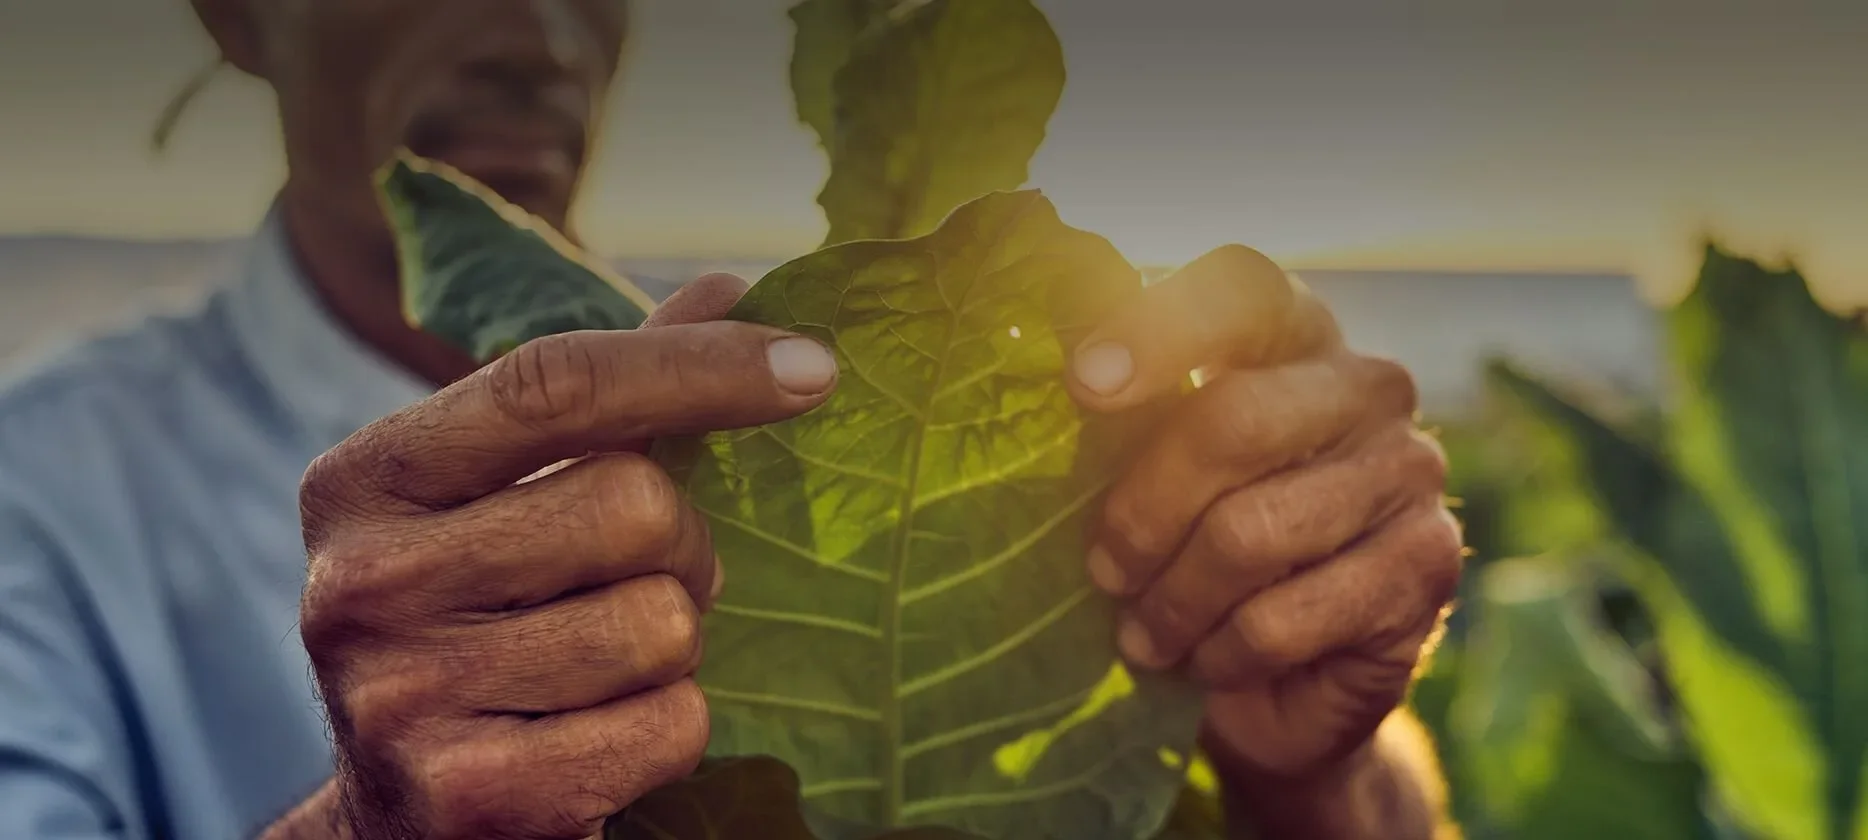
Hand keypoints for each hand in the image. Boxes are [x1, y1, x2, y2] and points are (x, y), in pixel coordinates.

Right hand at [292, 275, 838, 838]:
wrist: (405, 816)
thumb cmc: (485, 622)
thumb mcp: (513, 498)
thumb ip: (613, 395)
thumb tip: (732, 284)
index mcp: (365, 480)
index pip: (552, 383)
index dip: (697, 368)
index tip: (813, 368)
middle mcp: (359, 583)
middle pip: (630, 505)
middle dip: (682, 545)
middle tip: (652, 576)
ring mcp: (401, 698)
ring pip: (660, 624)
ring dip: (673, 646)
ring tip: (611, 663)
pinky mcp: (469, 797)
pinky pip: (668, 726)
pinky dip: (669, 729)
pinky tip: (602, 735)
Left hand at [1068, 246, 1462, 781]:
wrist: (1290, 673)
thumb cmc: (1199, 542)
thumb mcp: (1154, 466)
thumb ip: (1123, 414)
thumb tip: (1065, 370)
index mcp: (1295, 334)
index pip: (1242, 289)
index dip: (1159, 328)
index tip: (1083, 385)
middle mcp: (1368, 385)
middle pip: (1233, 419)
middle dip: (1143, 512)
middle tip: (1103, 572)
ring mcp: (1410, 471)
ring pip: (1249, 535)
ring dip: (1172, 604)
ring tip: (1143, 638)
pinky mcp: (1428, 565)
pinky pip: (1282, 620)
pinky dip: (1221, 655)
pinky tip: (1208, 662)